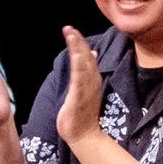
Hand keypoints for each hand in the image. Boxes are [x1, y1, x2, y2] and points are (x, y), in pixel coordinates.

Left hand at [51, 26, 106, 147]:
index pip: (87, 58)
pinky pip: (79, 79)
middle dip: (78, 42)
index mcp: (92, 79)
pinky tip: (75, 55)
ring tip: (71, 35)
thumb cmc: (82, 113)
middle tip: (70, 28)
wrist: (83, 135)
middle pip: (86, 58)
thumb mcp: (84, 88)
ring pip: (83, 65)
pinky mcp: (80, 97)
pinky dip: (78, 66)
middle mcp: (91, 82)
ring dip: (77, 49)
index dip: (80, 43)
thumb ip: (86, 71)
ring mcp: (86, 89)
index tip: (73, 30)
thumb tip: (91, 53)